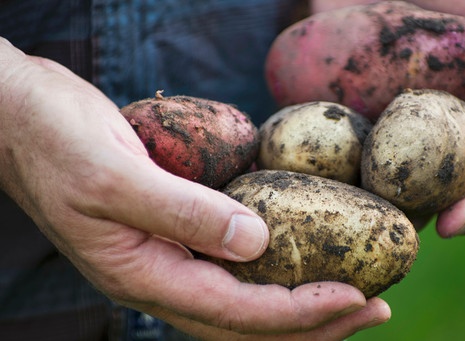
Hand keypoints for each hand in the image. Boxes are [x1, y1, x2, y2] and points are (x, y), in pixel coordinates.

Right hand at [0, 38, 388, 339]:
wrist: (17, 116)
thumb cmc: (53, 139)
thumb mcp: (113, 175)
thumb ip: (182, 213)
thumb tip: (258, 245)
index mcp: (141, 274)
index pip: (235, 312)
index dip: (299, 311)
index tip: (355, 297)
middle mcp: (157, 276)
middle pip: (247, 322)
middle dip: (314, 322)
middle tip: (374, 308)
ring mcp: (164, 256)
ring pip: (243, 299)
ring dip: (299, 301)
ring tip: (353, 295)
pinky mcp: (171, 229)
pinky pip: (230, 265)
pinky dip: (274, 268)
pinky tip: (303, 254)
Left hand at [311, 0, 464, 235]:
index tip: (457, 226)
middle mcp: (434, 129)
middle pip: (432, 189)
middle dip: (418, 221)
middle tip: (395, 241)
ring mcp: (386, 122)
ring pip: (380, 178)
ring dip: (367, 206)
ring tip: (350, 223)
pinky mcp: (344, 108)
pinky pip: (333, 144)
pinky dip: (323, 167)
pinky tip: (310, 183)